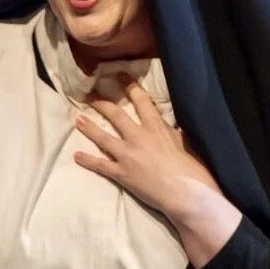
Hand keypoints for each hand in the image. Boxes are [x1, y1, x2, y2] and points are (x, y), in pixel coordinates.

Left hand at [73, 76, 222, 219]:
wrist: (187, 193)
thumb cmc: (192, 168)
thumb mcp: (184, 141)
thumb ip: (170, 132)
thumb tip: (165, 126)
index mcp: (156, 126)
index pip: (140, 100)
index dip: (129, 85)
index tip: (119, 75)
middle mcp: (138, 137)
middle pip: (116, 115)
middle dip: (102, 104)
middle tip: (91, 97)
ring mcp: (127, 155)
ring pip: (103, 138)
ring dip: (89, 128)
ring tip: (78, 120)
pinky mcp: (122, 174)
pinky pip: (101, 165)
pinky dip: (88, 161)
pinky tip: (77, 156)